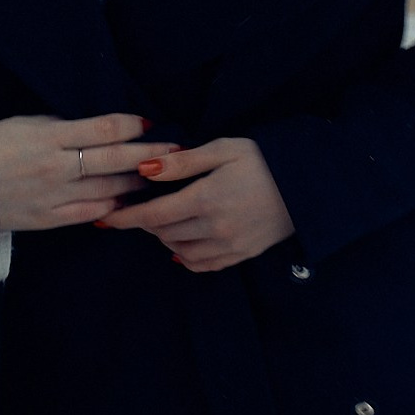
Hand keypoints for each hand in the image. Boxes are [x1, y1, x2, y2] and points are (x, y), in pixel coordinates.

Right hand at [0, 114, 180, 232]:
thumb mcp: (26, 124)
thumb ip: (63, 126)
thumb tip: (101, 127)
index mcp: (48, 138)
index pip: (102, 129)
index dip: (131, 124)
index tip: (148, 121)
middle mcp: (56, 167)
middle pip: (114, 160)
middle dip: (149, 153)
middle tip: (176, 149)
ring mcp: (55, 196)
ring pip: (109, 188)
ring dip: (137, 181)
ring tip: (159, 175)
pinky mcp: (51, 219)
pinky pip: (93, 212)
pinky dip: (115, 204)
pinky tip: (129, 198)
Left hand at [102, 137, 293, 271]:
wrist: (308, 186)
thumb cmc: (264, 160)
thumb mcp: (222, 149)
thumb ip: (181, 162)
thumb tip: (144, 169)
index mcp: (206, 199)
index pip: (153, 215)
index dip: (126, 218)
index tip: (106, 217)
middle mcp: (215, 228)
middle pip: (163, 233)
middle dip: (146, 222)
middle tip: (141, 206)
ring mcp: (229, 246)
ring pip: (179, 251)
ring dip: (165, 237)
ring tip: (166, 219)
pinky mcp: (241, 255)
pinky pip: (202, 265)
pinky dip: (185, 257)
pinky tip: (182, 244)